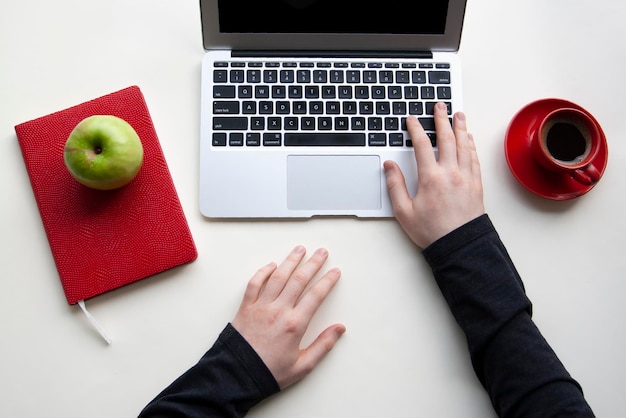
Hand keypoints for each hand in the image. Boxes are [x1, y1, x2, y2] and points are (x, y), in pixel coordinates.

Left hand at [231, 246, 345, 388]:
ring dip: (290, 261)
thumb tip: (340, 329)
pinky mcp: (246, 308)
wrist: (237, 376)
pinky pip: (254, 284)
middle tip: (322, 252)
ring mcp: (260, 306)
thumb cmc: (269, 373)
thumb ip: (323, 345)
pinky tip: (272, 265)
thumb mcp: (303, 366)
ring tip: (300, 249)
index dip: (328, 281)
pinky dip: (263, 272)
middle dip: (313, 263)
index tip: (335, 271)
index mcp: (295, 324)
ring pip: (278, 277)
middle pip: (299, 280)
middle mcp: (278, 311)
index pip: (316, 295)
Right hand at [383, 102, 484, 247]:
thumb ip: (395, 186)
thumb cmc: (432, 231)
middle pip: (447, 138)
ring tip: (458, 114)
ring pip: (464, 145)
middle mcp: (451, 173)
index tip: (412, 119)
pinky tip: (469, 139)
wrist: (460, 245)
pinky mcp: (476, 184)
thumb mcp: (404, 212)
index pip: (422, 145)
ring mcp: (466, 177)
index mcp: (431, 178)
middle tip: (439, 106)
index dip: (416, 129)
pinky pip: (474, 158)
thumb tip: (389, 166)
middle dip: (442, 119)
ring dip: (460, 127)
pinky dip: (471, 145)